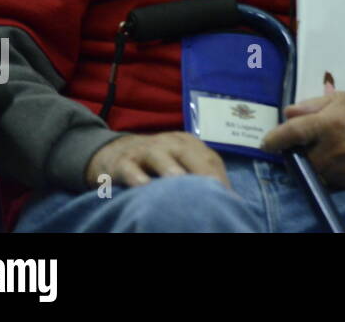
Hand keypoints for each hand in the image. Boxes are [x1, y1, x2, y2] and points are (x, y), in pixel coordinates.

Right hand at [85, 131, 230, 189]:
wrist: (114, 152)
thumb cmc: (157, 165)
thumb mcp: (181, 164)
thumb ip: (202, 176)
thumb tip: (231, 201)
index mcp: (188, 144)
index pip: (209, 158)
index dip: (220, 178)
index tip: (229, 199)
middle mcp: (169, 143)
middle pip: (187, 153)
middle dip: (201, 171)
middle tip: (212, 190)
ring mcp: (144, 151)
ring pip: (159, 156)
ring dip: (170, 169)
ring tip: (180, 184)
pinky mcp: (122, 162)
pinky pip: (129, 168)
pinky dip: (136, 176)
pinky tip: (143, 186)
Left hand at [261, 91, 344, 188]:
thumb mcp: (340, 98)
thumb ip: (310, 105)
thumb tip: (286, 113)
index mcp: (332, 122)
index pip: (293, 133)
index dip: (274, 139)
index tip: (266, 143)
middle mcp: (337, 148)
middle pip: (300, 159)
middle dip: (297, 154)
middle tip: (302, 145)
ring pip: (313, 173)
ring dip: (312, 164)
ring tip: (324, 150)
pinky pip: (329, 182)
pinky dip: (327, 172)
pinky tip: (338, 159)